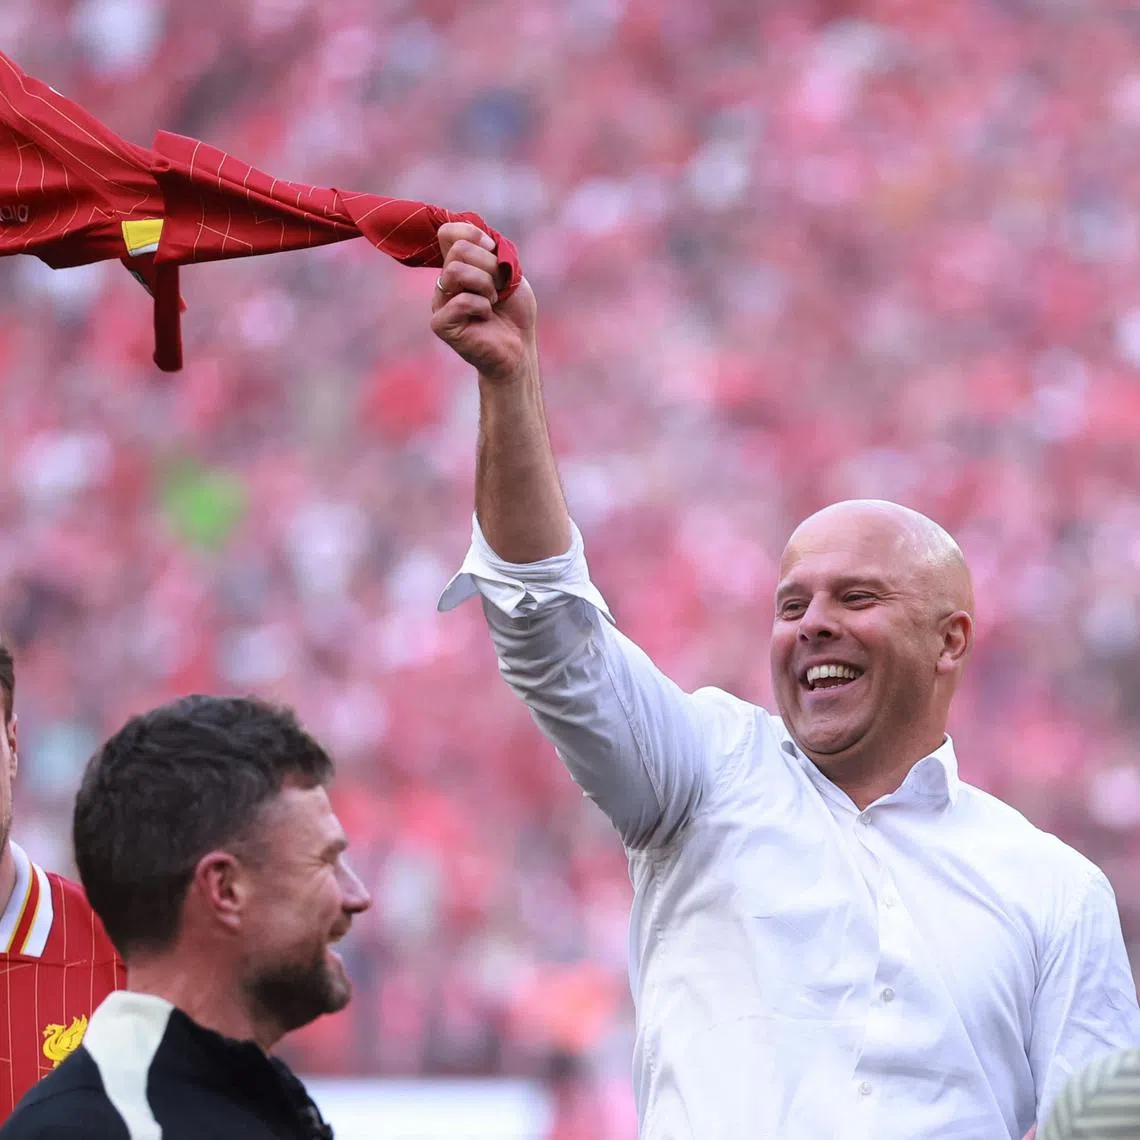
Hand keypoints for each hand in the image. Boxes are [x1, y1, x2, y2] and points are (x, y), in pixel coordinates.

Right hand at [431, 222, 536, 384]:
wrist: (519, 347)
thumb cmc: (514, 312)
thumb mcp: (508, 271)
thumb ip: (489, 250)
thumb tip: (472, 234)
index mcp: (457, 265)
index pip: (449, 232)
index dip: (474, 235)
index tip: (494, 251)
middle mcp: (445, 281)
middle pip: (458, 250)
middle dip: (489, 265)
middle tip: (499, 286)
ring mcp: (440, 303)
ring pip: (456, 271)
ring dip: (485, 285)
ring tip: (493, 301)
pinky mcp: (441, 324)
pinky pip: (461, 300)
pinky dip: (482, 306)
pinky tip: (486, 318)